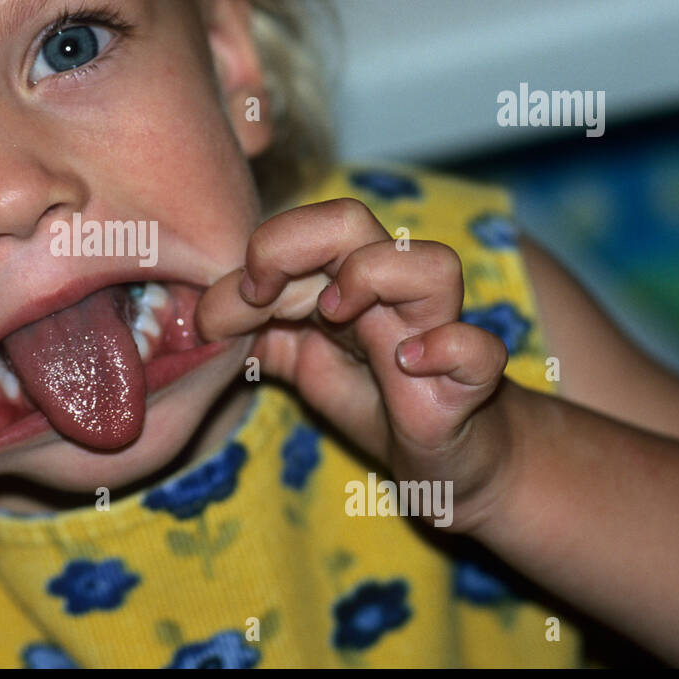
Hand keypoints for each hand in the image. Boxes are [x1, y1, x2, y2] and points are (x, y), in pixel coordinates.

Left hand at [196, 198, 515, 530]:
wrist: (444, 457)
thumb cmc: (372, 393)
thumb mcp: (297, 357)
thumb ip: (253, 327)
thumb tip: (198, 313)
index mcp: (346, 276)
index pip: (300, 228)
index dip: (257, 254)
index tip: (221, 312)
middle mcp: (392, 291)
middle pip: (352, 220)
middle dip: (293, 244)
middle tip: (263, 295)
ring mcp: (436, 332)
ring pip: (432, 265)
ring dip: (373, 277)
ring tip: (337, 316)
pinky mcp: (469, 385)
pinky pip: (480, 349)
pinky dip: (449, 347)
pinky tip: (409, 363)